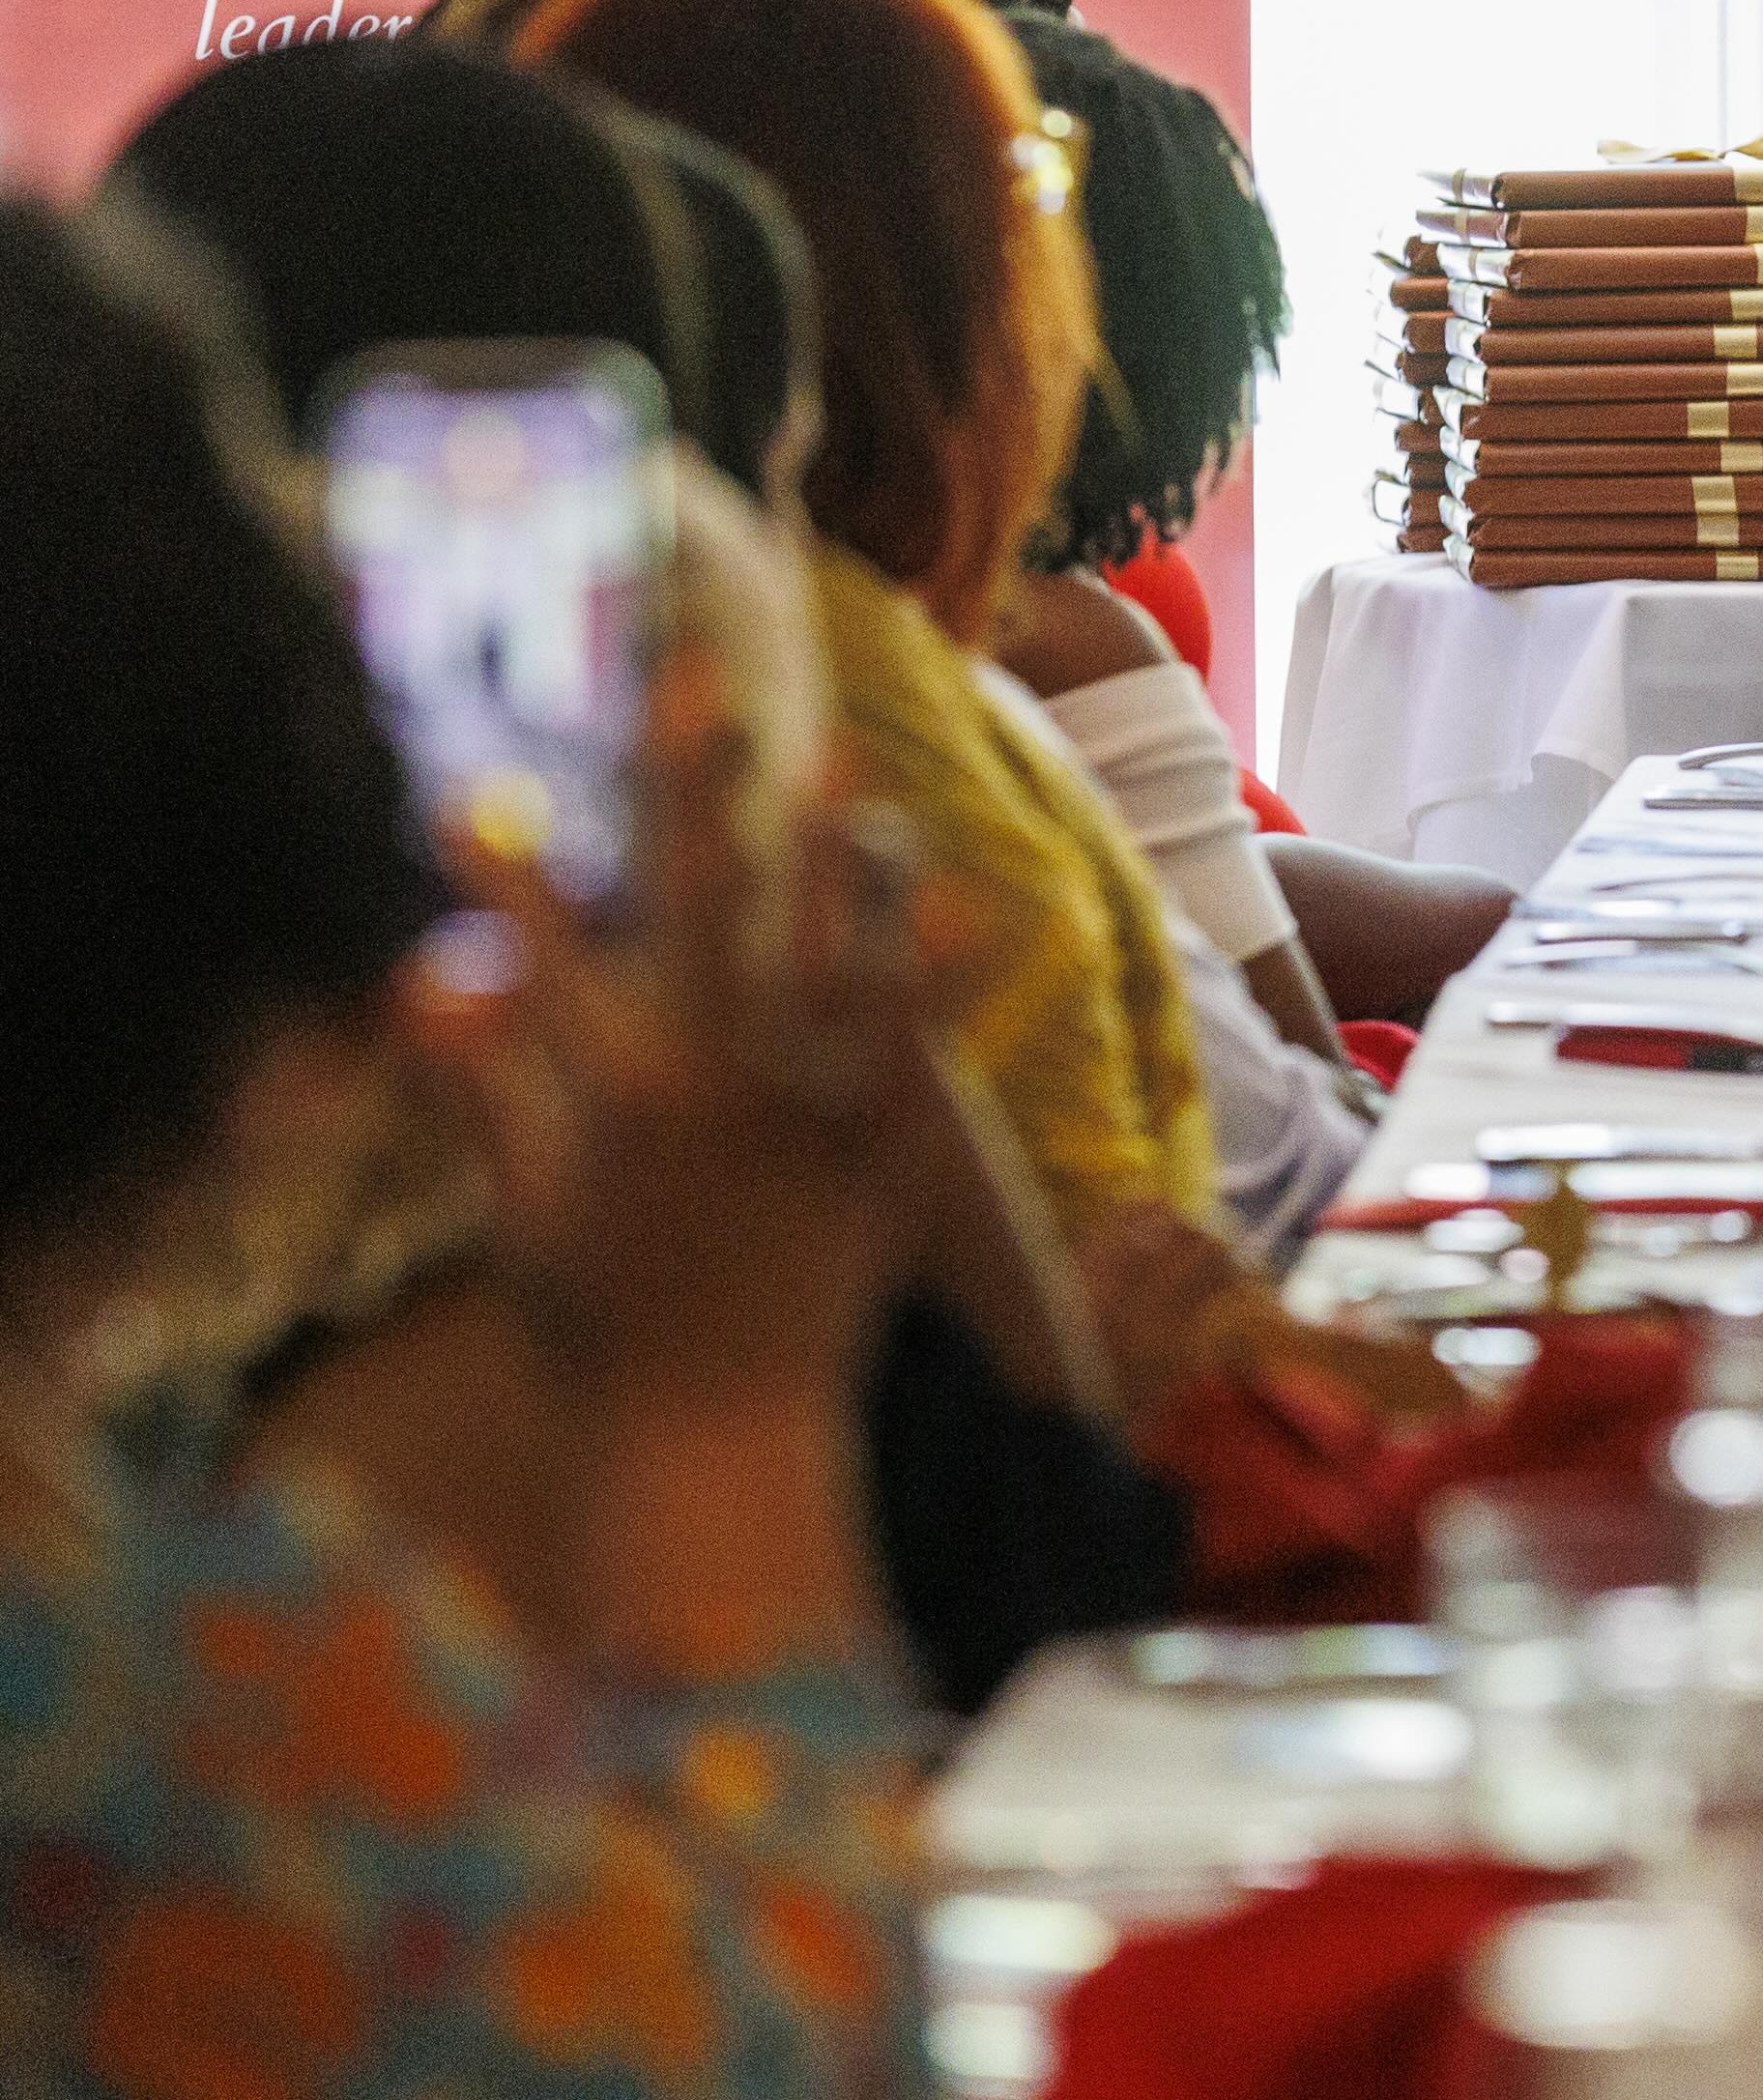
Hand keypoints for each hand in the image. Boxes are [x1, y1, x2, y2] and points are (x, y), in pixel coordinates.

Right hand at [405, 645, 916, 1416]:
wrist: (714, 1445)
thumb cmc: (600, 1336)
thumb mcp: (522, 1217)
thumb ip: (484, 1096)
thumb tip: (417, 986)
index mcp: (618, 1100)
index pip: (548, 953)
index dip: (504, 872)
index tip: (468, 795)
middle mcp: (721, 1085)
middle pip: (709, 902)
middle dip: (702, 785)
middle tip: (710, 684)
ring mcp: (814, 1113)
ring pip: (836, 944)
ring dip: (839, 848)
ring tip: (845, 761)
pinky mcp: (888, 1152)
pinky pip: (931, 1045)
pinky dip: (949, 976)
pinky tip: (977, 907)